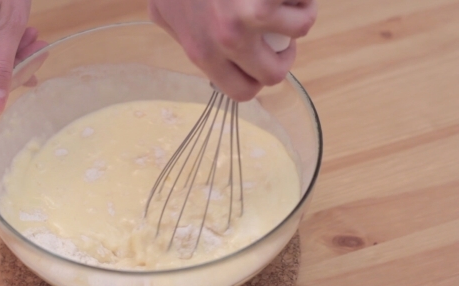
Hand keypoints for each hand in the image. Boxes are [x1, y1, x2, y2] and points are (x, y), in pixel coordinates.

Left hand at [149, 0, 316, 100]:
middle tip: (278, 31)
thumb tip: (197, 45)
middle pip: (273, 74)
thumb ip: (182, 31)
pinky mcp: (267, 0)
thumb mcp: (166, 8)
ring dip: (298, 11)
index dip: (256, 77)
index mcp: (201, 51)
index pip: (240, 91)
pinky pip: (305, 4)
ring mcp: (250, 17)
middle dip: (283, 54)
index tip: (259, 58)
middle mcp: (226, 42)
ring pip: (298, 31)